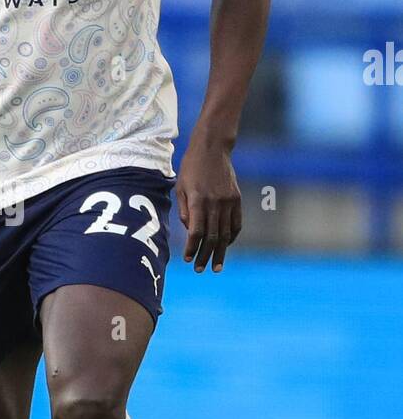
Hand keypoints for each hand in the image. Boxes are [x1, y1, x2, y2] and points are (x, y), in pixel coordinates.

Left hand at [176, 137, 241, 273]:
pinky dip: (232, 237)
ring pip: (226, 234)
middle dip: (205, 256)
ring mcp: (228, 202)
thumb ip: (184, 211)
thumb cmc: (191, 168)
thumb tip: (190, 232)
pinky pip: (236, 223)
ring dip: (220, 252)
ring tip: (216, 266)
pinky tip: (226, 246)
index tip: (188, 259)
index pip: (195, 232)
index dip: (192, 248)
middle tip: (200, 269)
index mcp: (198, 201)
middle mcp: (215, 203)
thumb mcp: (181, 188)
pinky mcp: (237, 199)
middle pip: (212, 237)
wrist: (213, 149)